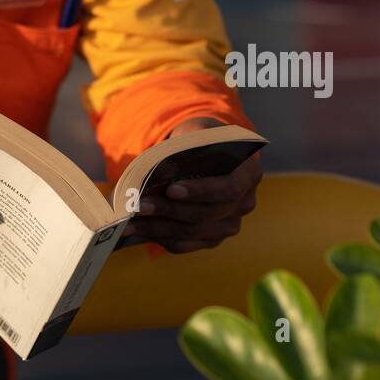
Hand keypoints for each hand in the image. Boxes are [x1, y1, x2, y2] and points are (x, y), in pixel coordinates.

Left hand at [123, 116, 261, 253]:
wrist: (206, 151)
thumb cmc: (198, 140)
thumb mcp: (194, 135)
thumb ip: (183, 150)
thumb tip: (156, 174)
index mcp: (249, 173)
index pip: (228, 188)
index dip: (200, 191)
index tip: (171, 190)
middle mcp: (245, 202)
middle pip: (207, 214)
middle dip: (170, 211)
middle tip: (138, 206)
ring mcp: (231, 224)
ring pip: (194, 232)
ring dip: (159, 227)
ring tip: (130, 220)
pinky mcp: (213, 239)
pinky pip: (187, 244)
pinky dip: (161, 237)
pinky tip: (139, 229)